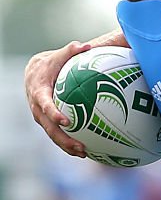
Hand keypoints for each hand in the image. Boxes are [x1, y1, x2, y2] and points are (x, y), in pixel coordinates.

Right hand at [24, 41, 91, 156]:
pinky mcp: (47, 122)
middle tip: (80, 146)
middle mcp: (38, 109)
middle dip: (63, 139)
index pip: (45, 106)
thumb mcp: (59, 56)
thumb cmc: (51, 63)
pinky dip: (68, 144)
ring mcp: (41, 118)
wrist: (34, 73)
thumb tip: (87, 45)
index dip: (54, 114)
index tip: (66, 121)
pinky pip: (57, 135)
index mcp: (39, 93)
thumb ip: (71, 51)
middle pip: (49, 128)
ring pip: (52, 135)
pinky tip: (87, 150)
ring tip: (85, 153)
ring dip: (66, 146)